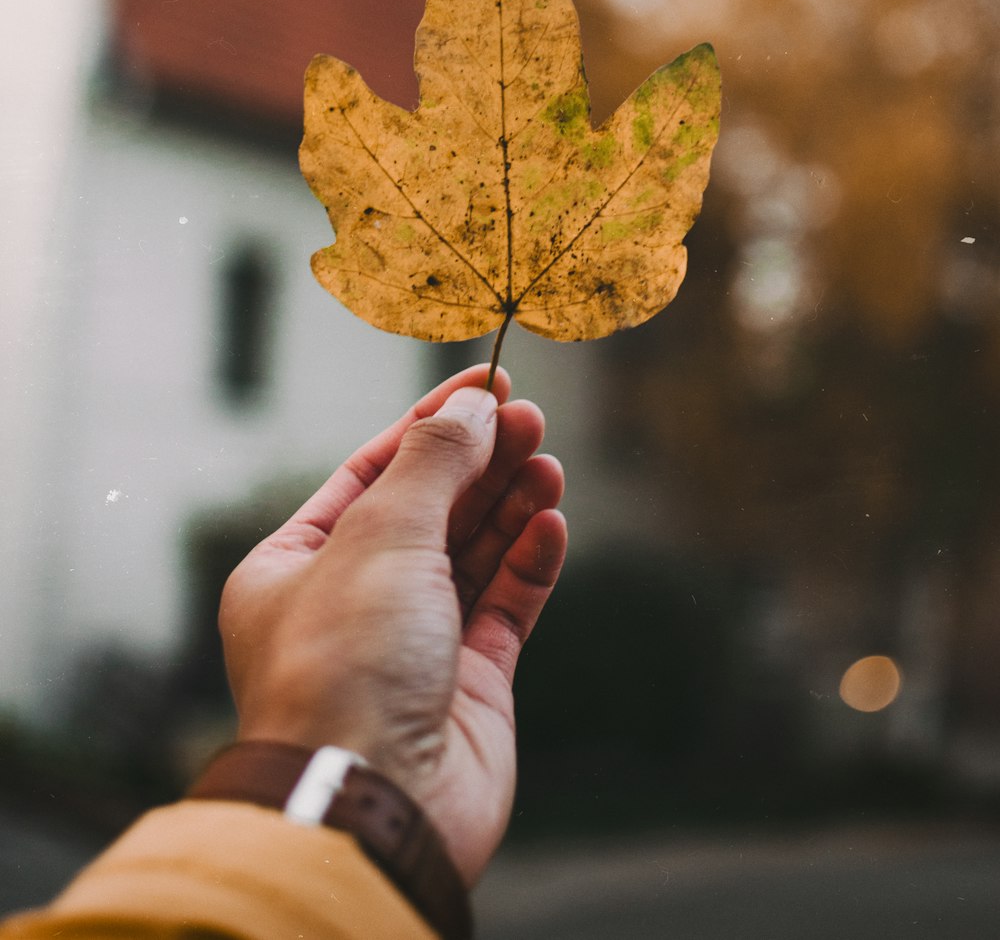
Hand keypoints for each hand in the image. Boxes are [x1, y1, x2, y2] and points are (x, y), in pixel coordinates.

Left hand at [218, 365, 566, 884]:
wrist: (373, 804)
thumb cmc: (344, 666)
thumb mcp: (380, 535)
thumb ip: (433, 464)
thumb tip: (470, 407)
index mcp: (294, 566)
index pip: (369, 471)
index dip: (429, 424)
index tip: (485, 382)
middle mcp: (350, 603)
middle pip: (427, 508)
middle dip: (478, 460)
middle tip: (528, 416)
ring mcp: (412, 646)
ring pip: (471, 554)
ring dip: (509, 504)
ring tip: (546, 461)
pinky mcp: (469, 687)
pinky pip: (504, 606)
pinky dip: (528, 561)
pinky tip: (550, 520)